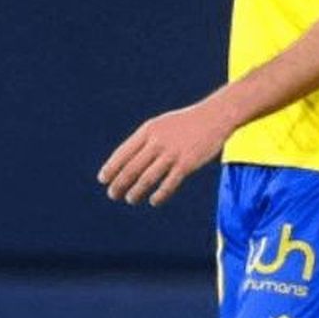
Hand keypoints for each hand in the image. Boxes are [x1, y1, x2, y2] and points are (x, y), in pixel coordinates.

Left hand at [97, 102, 234, 205]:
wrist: (215, 117)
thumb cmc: (186, 123)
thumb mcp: (162, 124)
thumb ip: (145, 140)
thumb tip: (127, 160)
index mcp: (148, 130)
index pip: (123, 152)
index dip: (111, 168)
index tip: (103, 179)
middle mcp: (157, 142)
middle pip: (132, 168)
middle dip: (119, 183)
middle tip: (113, 194)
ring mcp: (172, 153)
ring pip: (147, 178)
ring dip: (136, 191)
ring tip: (130, 199)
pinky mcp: (187, 164)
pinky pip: (168, 184)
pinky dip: (159, 195)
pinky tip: (153, 200)